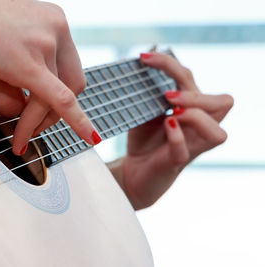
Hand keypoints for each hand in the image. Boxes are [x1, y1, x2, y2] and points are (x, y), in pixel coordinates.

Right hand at [0, 0, 100, 154]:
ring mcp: (46, 44)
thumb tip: (17, 114)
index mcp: (54, 22)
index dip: (62, 96)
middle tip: (33, 128)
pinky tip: (89, 137)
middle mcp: (57, 29)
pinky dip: (79, 122)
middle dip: (54, 113)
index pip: (68, 69)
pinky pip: (61, 100)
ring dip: (38, 123)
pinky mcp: (30, 64)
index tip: (52, 112)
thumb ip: (14, 87)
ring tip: (20, 137)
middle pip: (72, 85)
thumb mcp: (1, 57)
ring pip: (55, 98)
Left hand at [108, 52, 233, 209]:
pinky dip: (177, 136)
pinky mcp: (177, 162)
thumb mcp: (145, 111)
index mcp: (192, 108)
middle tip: (166, 94)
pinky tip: (166, 125)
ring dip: (195, 115)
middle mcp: (198, 127)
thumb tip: (142, 68)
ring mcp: (191, 146)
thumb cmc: (143, 139)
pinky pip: (186, 150)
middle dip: (195, 92)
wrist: (133, 171)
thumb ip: (149, 95)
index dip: (171, 64)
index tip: (144, 58)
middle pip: (223, 103)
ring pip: (218, 132)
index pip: (192, 80)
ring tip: (170, 112)